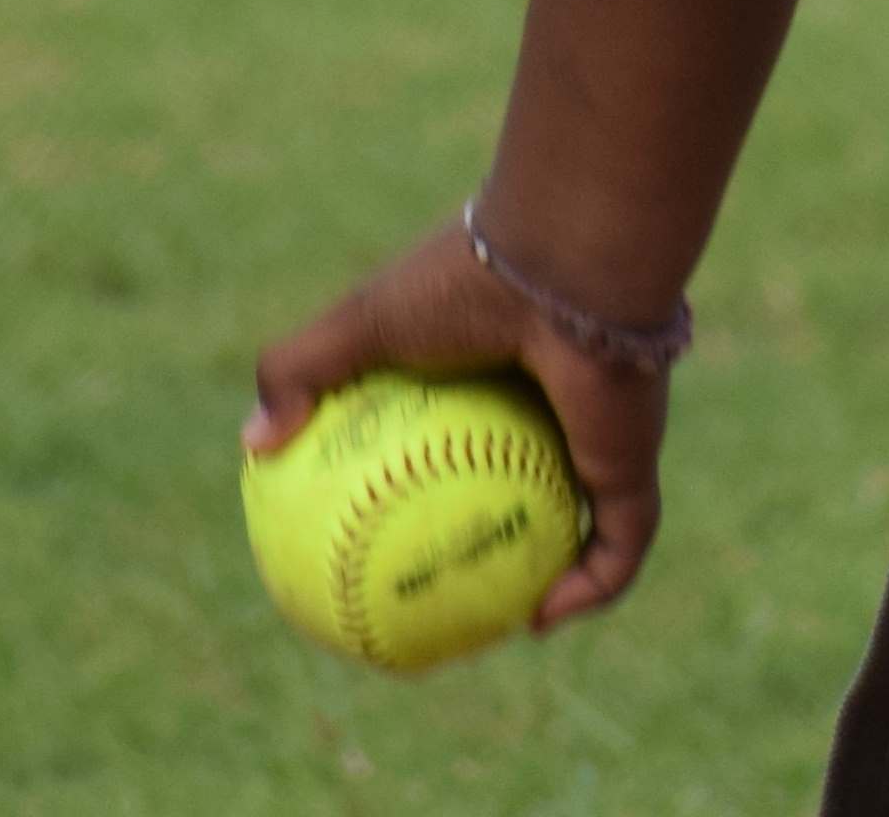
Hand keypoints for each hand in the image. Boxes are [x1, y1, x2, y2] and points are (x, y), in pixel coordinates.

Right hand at [247, 218, 674, 628]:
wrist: (566, 266)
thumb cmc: (464, 283)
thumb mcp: (358, 321)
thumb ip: (298, 369)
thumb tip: (254, 442)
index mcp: (499, 356)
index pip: (472, 422)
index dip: (440, 465)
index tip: (391, 512)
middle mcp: (556, 398)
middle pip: (533, 476)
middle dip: (507, 525)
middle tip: (451, 579)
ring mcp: (600, 434)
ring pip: (586, 518)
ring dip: (556, 570)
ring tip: (500, 620)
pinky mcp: (634, 464)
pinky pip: (618, 546)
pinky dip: (588, 589)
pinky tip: (540, 621)